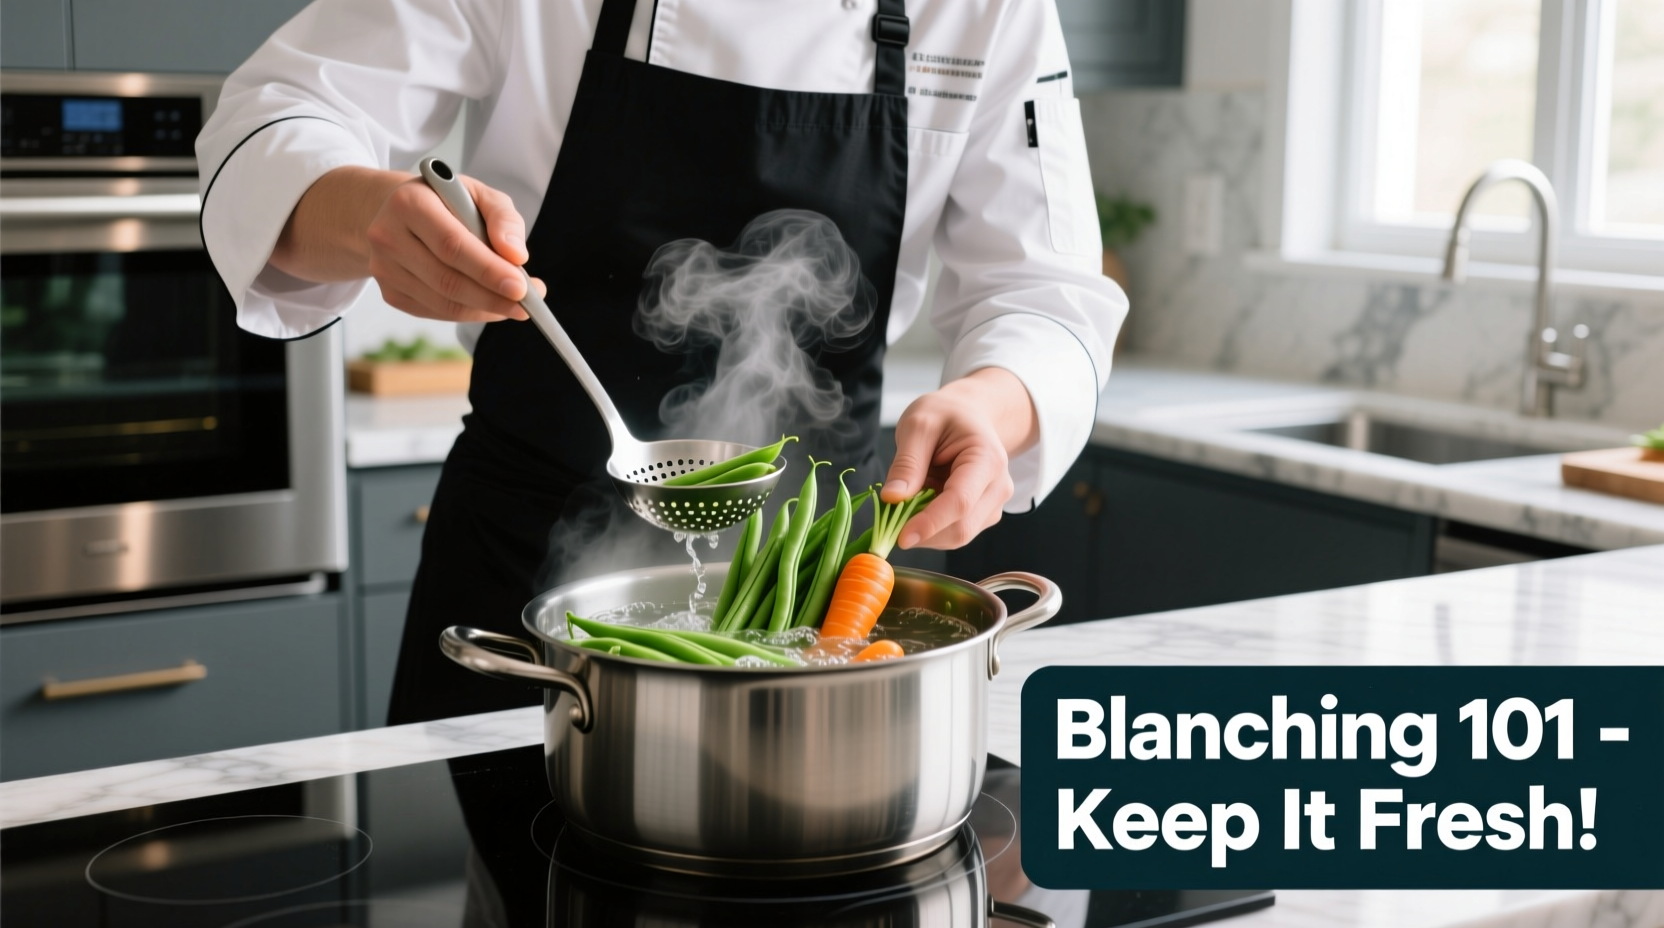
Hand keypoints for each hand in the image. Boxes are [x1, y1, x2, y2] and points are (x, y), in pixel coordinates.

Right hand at [271, 165, 539, 322]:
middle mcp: (388, 236)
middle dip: (492, 297)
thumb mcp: (479, 193)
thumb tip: (517, 256)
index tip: (521, 288)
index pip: (452, 245)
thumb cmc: (446, 201)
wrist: (398, 211)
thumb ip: (503, 219)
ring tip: (515, 306)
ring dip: (485, 310)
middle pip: (446, 280)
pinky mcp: (389, 291)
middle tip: (526, 305)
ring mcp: (384, 268)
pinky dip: (469, 313)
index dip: (488, 270)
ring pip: (442, 302)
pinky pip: (436, 312)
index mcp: (409, 202)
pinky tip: (489, 305)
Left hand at [882, 367, 1037, 549]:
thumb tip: (892, 498)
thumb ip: (907, 463)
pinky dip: (931, 528)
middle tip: (890, 519)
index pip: (960, 501)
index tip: (901, 537)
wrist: (968, 415)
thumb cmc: (944, 415)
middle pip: (961, 528)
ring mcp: (993, 504)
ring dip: (926, 530)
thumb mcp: (918, 425)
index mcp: (987, 459)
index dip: (930, 523)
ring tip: (911, 497)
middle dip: (923, 532)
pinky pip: (953, 533)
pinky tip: (922, 503)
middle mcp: (998, 487)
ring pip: (957, 536)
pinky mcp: (983, 516)